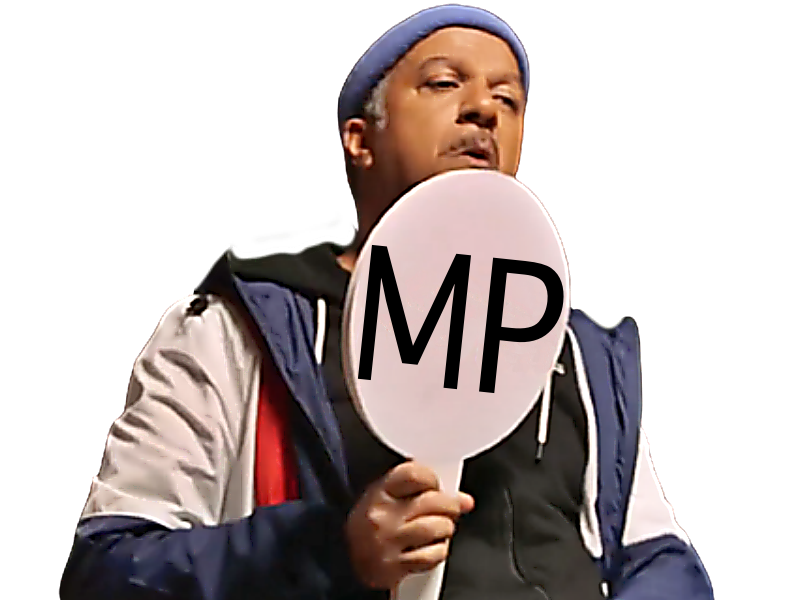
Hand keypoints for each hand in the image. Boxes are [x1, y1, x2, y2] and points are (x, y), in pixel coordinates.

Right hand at [345, 460, 474, 590]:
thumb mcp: (388, 500)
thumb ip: (422, 494)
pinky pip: (432, 555)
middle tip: (450, 509)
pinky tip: (430, 548)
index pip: (414, 474)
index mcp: (379, 492)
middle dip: (450, 505)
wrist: (342, 563)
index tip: (436, 485)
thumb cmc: (369, 529)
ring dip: (446, 529)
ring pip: (438, 527)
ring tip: (439, 530)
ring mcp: (388, 540)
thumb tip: (464, 500)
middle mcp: (382, 515)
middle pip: (432, 500)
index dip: (432, 479)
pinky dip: (438, 552)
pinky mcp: (394, 566)